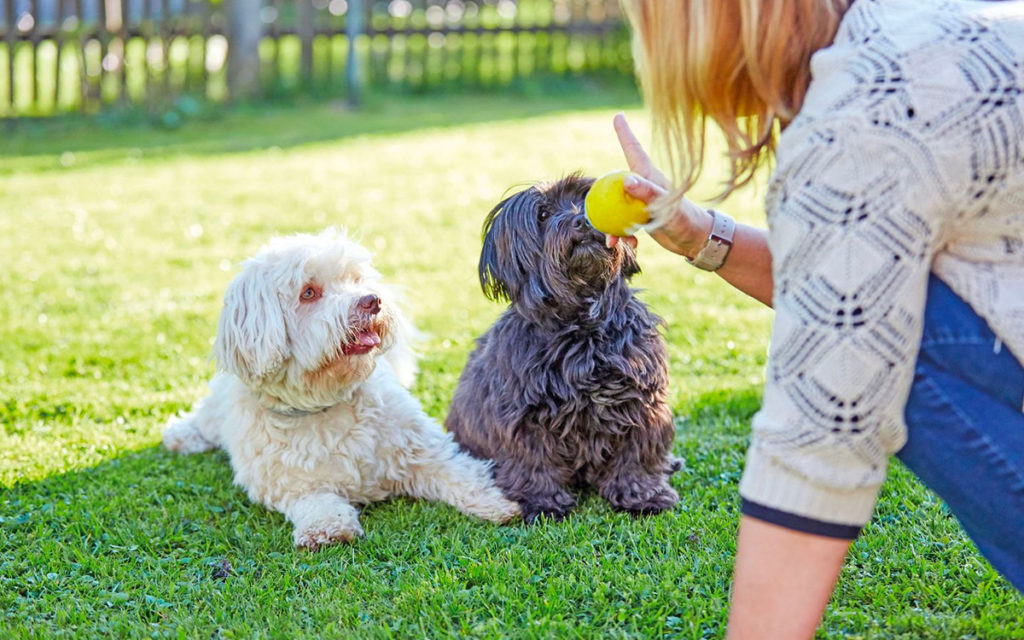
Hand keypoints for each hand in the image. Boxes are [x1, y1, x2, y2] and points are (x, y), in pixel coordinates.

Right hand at [607, 113, 713, 259]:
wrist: (697, 241)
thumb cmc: (686, 220)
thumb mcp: (666, 207)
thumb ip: (647, 193)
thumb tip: (626, 180)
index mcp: (649, 176)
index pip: (633, 150)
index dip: (624, 133)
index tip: (618, 115)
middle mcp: (643, 186)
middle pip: (614, 184)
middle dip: (602, 199)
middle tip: (597, 218)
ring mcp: (641, 202)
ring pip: (615, 207)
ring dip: (611, 225)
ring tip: (613, 241)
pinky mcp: (642, 217)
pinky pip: (624, 223)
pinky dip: (623, 235)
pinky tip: (630, 245)